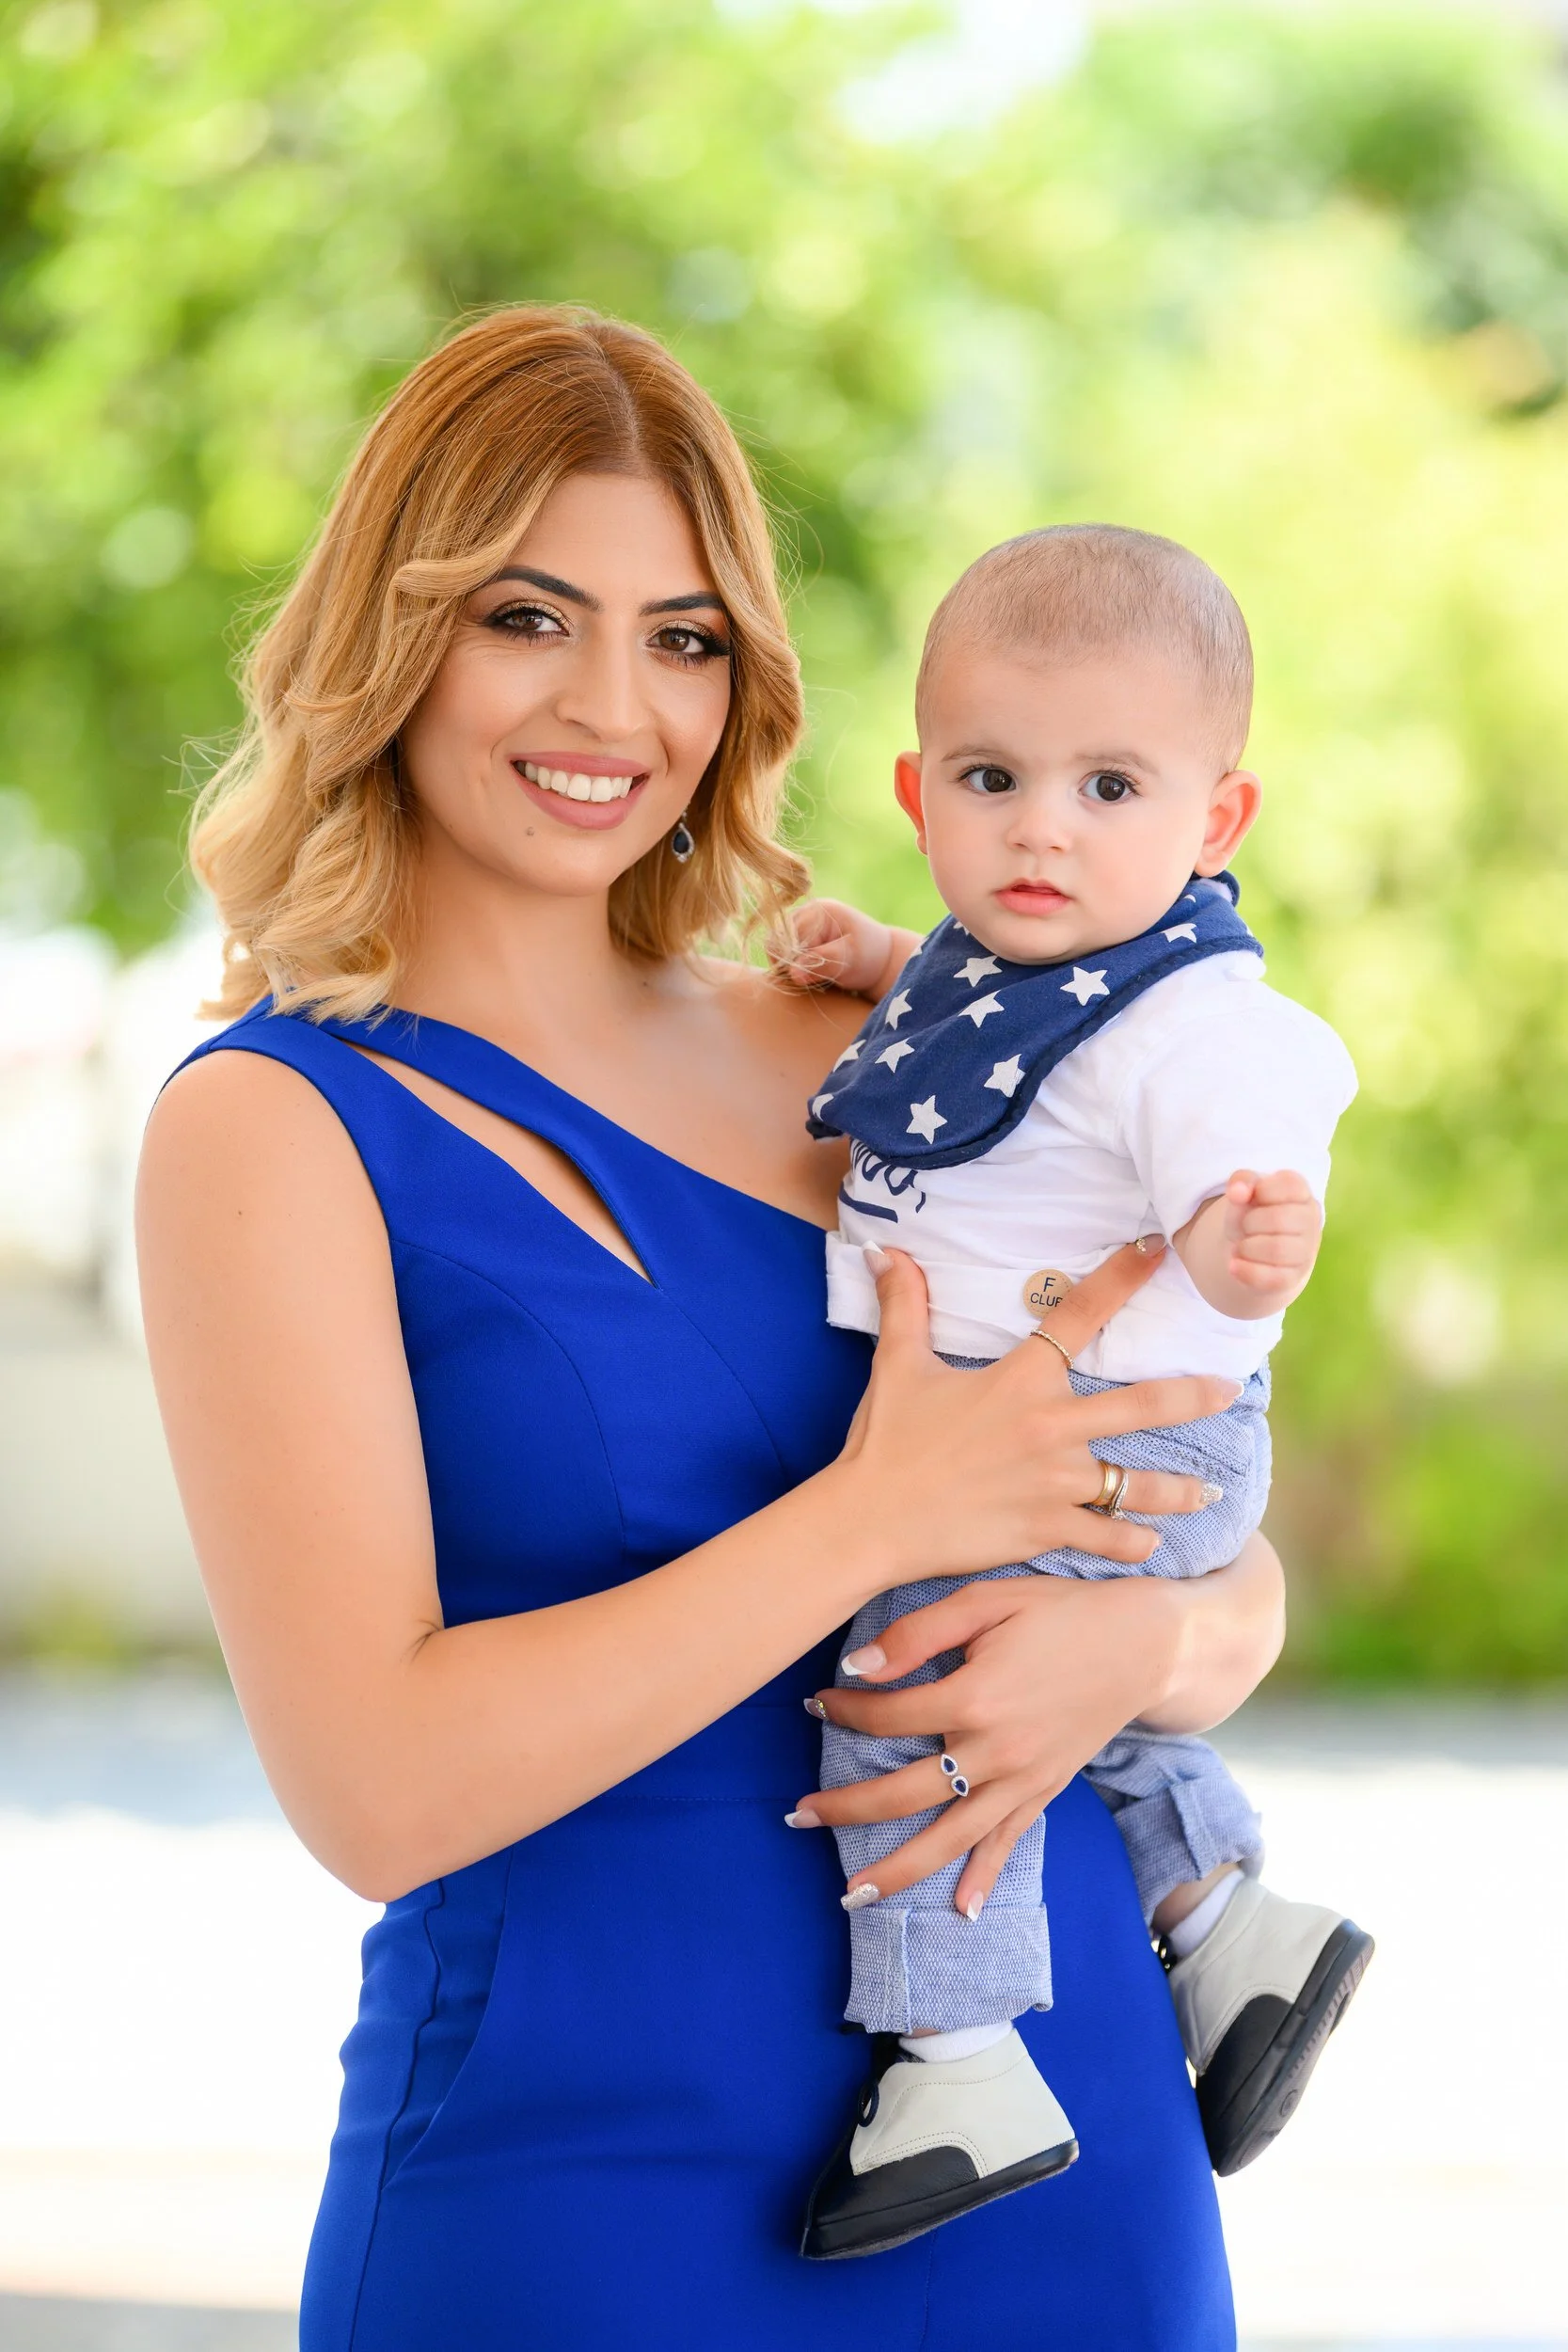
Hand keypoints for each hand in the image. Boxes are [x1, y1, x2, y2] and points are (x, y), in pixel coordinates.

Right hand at [768, 898, 907, 997]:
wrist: (880, 958)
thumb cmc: (870, 957)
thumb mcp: (850, 960)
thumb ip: (822, 963)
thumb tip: (793, 974)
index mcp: (820, 912)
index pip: (788, 938)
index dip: (791, 962)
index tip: (805, 980)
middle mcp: (806, 912)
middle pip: (777, 939)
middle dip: (788, 964)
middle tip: (808, 981)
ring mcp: (801, 921)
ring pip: (776, 946)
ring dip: (788, 966)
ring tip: (810, 978)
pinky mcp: (800, 934)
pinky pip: (782, 950)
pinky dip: (791, 965)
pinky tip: (807, 974)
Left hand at [795, 1533, 1284, 1917]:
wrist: (1144, 1643)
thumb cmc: (1061, 1611)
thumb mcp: (987, 1599)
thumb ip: (918, 1633)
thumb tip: (856, 1667)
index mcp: (973, 1698)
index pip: (887, 1716)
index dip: (843, 1710)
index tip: (816, 1702)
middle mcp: (994, 1751)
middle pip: (903, 1793)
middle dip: (844, 1809)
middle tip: (797, 1817)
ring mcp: (1022, 1780)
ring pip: (949, 1837)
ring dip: (897, 1869)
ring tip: (851, 1893)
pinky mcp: (1046, 1791)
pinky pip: (1009, 1843)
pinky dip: (985, 1879)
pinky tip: (961, 1910)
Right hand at [830, 1242, 1238, 1603]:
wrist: (871, 1519)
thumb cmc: (886, 1441)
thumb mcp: (897, 1365)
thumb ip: (904, 1305)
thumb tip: (884, 1250)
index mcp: (1021, 1379)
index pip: (1080, 1314)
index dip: (1122, 1277)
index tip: (1157, 1251)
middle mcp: (1050, 1426)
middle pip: (1142, 1405)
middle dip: (1193, 1396)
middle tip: (1229, 1391)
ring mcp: (1055, 1483)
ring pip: (1138, 1485)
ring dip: (1179, 1490)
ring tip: (1207, 1492)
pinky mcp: (1047, 1530)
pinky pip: (1110, 1539)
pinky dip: (1134, 1542)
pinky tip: (1152, 1544)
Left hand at [1218, 1167, 1322, 1299]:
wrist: (1253, 1249)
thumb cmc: (1253, 1213)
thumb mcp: (1245, 1191)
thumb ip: (1242, 1181)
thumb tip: (1238, 1192)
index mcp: (1301, 1193)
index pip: (1288, 1185)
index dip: (1261, 1191)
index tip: (1254, 1199)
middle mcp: (1310, 1220)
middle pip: (1278, 1220)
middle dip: (1249, 1222)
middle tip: (1245, 1227)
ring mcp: (1305, 1251)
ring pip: (1276, 1250)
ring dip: (1246, 1247)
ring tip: (1241, 1247)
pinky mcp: (1292, 1278)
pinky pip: (1272, 1278)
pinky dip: (1246, 1271)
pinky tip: (1233, 1265)